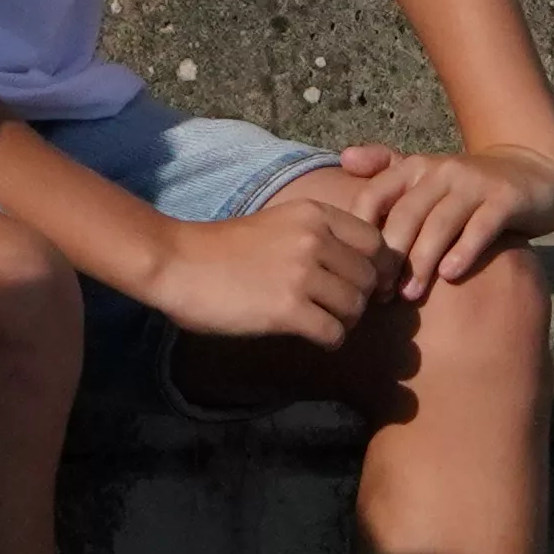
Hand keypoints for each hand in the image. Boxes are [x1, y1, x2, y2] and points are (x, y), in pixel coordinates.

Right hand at [138, 165, 391, 352]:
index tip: (361, 283)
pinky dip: (328, 340)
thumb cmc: (222, 248)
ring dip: (344, 321)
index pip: (375, 242)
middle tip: (339, 309)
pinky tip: (311, 337)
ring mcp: (302, 274)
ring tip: (322, 322)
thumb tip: (357, 269)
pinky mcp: (288, 310)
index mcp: (314, 214)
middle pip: (369, 277)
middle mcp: (314, 239)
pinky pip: (334, 332)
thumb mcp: (277, 223)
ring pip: (354, 307)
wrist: (177, 263)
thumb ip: (316, 237)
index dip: (375, 267)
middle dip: (360, 298)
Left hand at [326, 137, 553, 296]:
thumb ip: (385, 168)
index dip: (361, 236)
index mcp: (413, 168)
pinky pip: (481, 226)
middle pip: (405, 215)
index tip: (358, 272)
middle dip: (389, 256)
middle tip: (380, 293)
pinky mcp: (505, 198)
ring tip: (410, 295)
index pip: (373, 196)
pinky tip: (451, 275)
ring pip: (439, 223)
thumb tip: (344, 159)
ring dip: (421, 261)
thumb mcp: (427, 176)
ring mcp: (474, 183)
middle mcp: (440, 171)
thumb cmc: (468, 187)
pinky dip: (464, 250)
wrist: (533, 171)